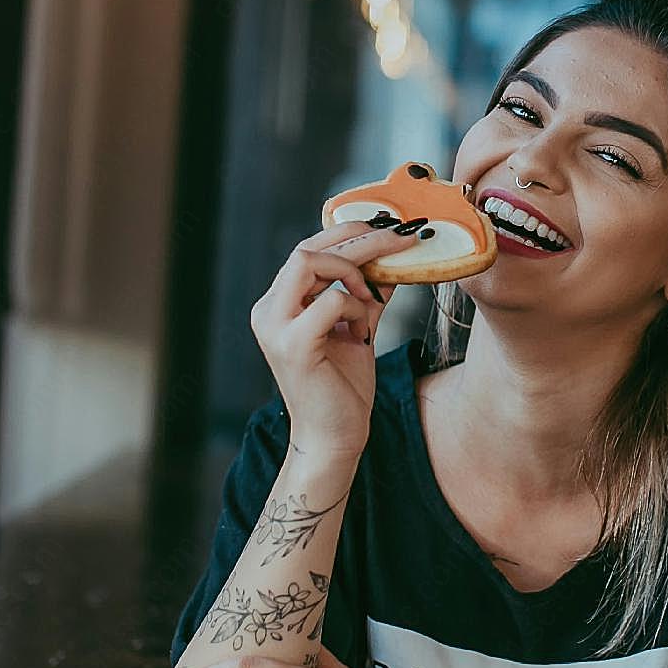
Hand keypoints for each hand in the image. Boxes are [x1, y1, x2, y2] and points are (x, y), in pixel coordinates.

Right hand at [250, 219, 420, 463]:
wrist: (334, 437)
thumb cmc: (343, 387)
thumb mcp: (358, 327)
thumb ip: (367, 293)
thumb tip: (392, 258)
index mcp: (279, 304)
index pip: (308, 250)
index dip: (347, 233)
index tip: (388, 230)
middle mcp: (269, 310)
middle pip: (307, 248)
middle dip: (358, 238)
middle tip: (398, 238)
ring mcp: (275, 327)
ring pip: (308, 262)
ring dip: (353, 270)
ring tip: (374, 296)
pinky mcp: (293, 345)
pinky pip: (329, 301)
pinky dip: (354, 306)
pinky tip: (363, 330)